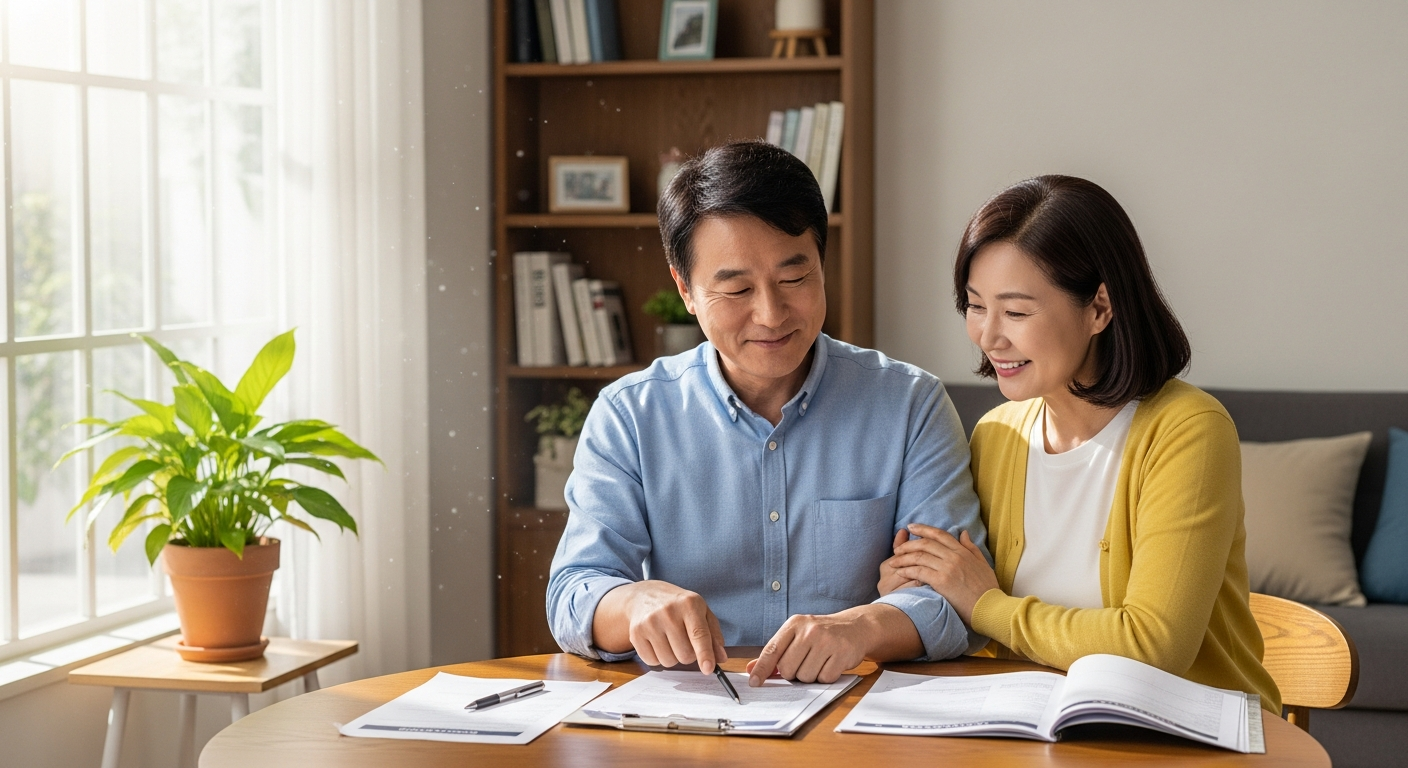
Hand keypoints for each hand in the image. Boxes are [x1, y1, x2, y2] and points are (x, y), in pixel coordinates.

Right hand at [593, 580, 726, 671]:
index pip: (699, 634)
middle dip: (688, 655)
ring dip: (673, 657)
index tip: (708, 669)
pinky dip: (658, 658)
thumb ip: (713, 634)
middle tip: (684, 641)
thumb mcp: (701, 611)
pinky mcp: (636, 633)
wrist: (645, 595)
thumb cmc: (678, 606)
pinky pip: (652, 662)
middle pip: (685, 654)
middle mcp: (668, 612)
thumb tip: (721, 658)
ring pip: (668, 661)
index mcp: (689, 604)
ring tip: (670, 640)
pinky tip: (657, 642)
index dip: (705, 654)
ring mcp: (650, 622)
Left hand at [744, 609, 873, 686]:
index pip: (772, 649)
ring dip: (811, 676)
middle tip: (805, 662)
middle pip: (788, 668)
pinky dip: (826, 676)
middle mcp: (810, 630)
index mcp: (794, 624)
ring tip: (820, 661)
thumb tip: (751, 669)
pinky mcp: (842, 653)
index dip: (761, 668)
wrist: (856, 627)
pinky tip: (831, 663)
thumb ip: (775, 652)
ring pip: (806, 676)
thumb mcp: (797, 635)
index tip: (754, 682)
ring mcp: (827, 641)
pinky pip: (825, 678)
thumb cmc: (822, 634)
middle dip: (794, 673)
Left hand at [882, 524, 997, 624]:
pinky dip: (907, 570)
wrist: (990, 607)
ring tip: (893, 561)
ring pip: (919, 556)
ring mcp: (947, 568)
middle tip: (897, 548)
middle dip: (908, 544)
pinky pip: (919, 571)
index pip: (940, 535)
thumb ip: (971, 547)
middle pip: (926, 544)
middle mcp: (954, 556)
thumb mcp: (983, 563)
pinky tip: (900, 573)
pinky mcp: (942, 581)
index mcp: (963, 551)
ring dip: (903, 558)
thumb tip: (963, 533)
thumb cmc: (988, 589)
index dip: (923, 529)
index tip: (911, 527)